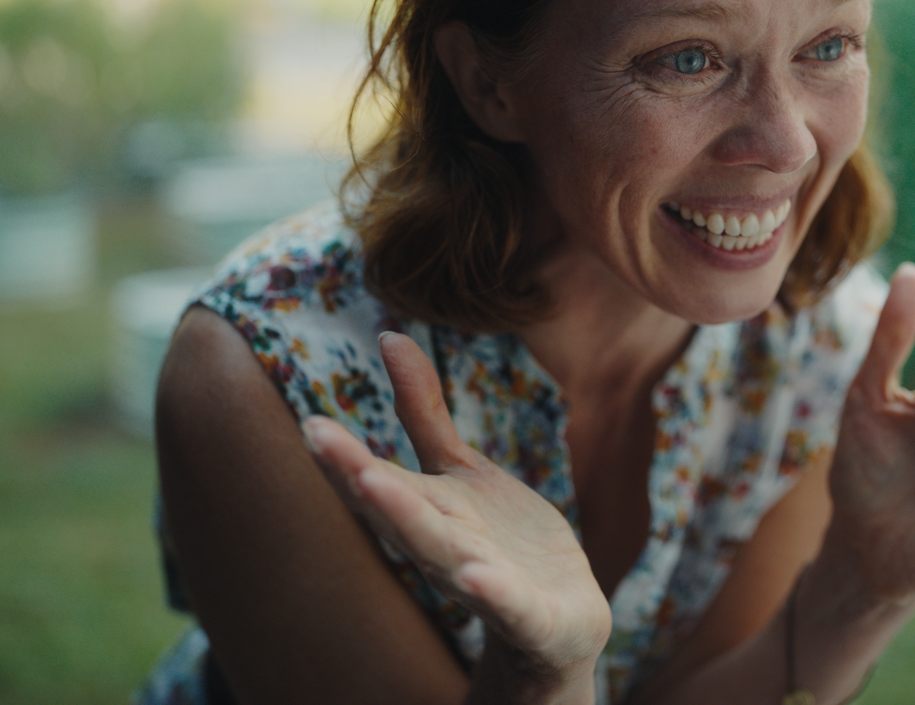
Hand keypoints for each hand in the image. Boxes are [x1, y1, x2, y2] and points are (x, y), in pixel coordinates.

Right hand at [301, 332, 610, 684]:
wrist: (561, 619)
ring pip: (443, 556)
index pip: (380, 483)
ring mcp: (485, 585)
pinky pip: (509, 605)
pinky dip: (491, 592)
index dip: (345, 458)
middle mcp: (446, 550)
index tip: (311, 425)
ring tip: (376, 487)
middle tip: (329, 450)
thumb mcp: (460, 470)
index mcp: (427, 513)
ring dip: (411, 526)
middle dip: (368, 485)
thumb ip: (423, 412)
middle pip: (402, 515)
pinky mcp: (531, 616)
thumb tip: (389, 337)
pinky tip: (475, 576)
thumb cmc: (500, 539)